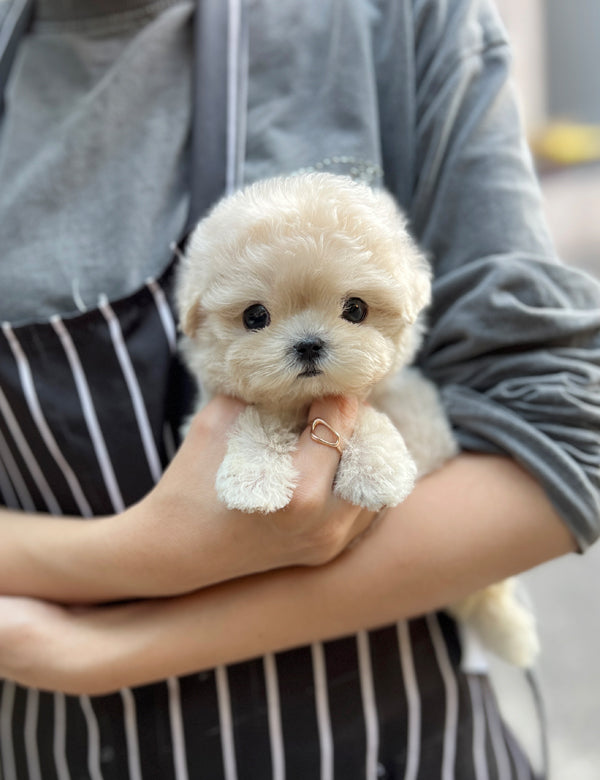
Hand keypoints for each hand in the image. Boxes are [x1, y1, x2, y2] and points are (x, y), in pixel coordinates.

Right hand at [114, 393, 375, 597]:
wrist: (173, 551)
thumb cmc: (189, 483)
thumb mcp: (219, 422)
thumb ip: (264, 395)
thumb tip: (296, 372)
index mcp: (301, 494)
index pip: (342, 423)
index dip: (333, 393)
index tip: (321, 379)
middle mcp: (326, 525)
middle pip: (369, 451)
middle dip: (352, 421)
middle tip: (331, 403)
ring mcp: (330, 544)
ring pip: (375, 483)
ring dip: (358, 451)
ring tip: (332, 432)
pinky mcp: (328, 554)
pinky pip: (364, 508)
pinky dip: (354, 481)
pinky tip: (331, 464)